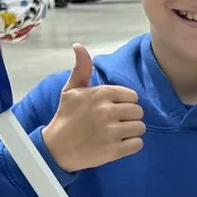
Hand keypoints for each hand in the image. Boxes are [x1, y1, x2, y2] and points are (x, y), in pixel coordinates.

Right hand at [41, 45, 145, 172]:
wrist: (56, 148)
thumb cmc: (66, 116)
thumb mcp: (71, 90)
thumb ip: (81, 69)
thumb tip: (78, 46)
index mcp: (101, 94)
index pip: (132, 96)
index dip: (125, 103)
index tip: (113, 110)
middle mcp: (107, 111)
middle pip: (138, 112)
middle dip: (129, 118)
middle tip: (114, 123)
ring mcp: (111, 131)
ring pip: (140, 128)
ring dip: (131, 132)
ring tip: (116, 134)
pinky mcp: (114, 150)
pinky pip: (138, 144)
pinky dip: (131, 145)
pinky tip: (117, 144)